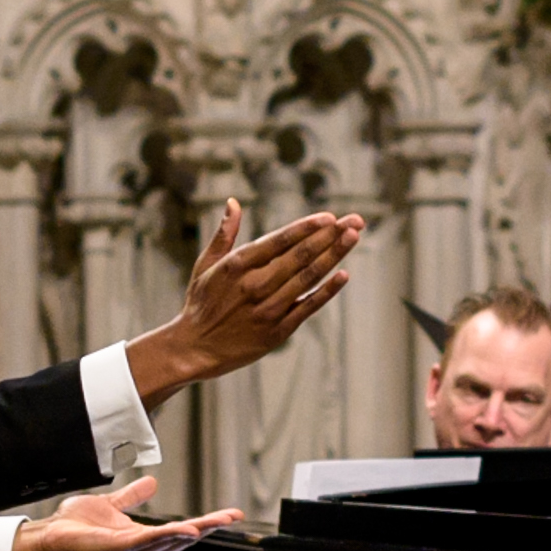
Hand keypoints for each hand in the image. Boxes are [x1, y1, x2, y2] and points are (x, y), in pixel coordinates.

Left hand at [13, 474, 241, 550]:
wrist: (51, 534)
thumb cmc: (75, 526)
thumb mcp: (111, 504)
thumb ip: (132, 497)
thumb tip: (152, 482)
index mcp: (143, 540)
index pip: (182, 530)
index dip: (207, 523)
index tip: (230, 515)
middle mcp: (143, 550)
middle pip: (184, 538)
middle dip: (209, 527)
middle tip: (233, 516)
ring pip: (172, 540)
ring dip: (196, 531)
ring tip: (218, 522)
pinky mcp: (121, 548)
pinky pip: (151, 541)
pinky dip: (171, 536)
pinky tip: (188, 530)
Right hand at [127, 204, 364, 403]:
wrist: (195, 348)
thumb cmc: (201, 303)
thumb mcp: (206, 265)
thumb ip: (224, 234)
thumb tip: (233, 202)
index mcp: (238, 265)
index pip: (279, 241)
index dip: (306, 228)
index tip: (330, 217)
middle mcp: (255, 285)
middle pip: (300, 256)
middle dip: (330, 236)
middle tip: (356, 221)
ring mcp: (268, 308)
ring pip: (307, 278)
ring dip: (333, 256)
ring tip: (353, 238)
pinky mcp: (277, 331)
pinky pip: (307, 307)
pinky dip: (326, 291)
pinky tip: (344, 275)